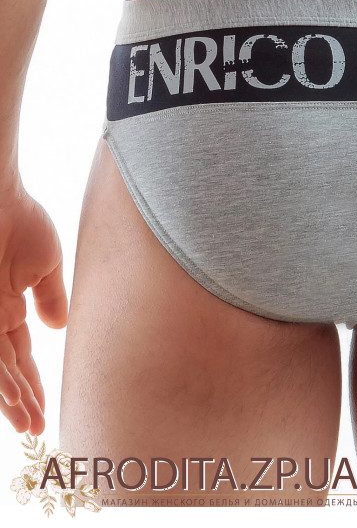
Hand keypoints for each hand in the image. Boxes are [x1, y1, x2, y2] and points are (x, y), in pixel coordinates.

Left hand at [0, 181, 67, 434]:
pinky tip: (14, 396)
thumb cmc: (20, 220)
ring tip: (28, 422)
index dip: (31, 382)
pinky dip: (2, 377)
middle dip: (21, 400)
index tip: (43, 410)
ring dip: (11, 398)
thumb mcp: (45, 262)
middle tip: (36, 428)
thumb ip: (50, 296)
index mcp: (8, 307)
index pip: (19, 356)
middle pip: (5, 370)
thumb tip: (59, 327)